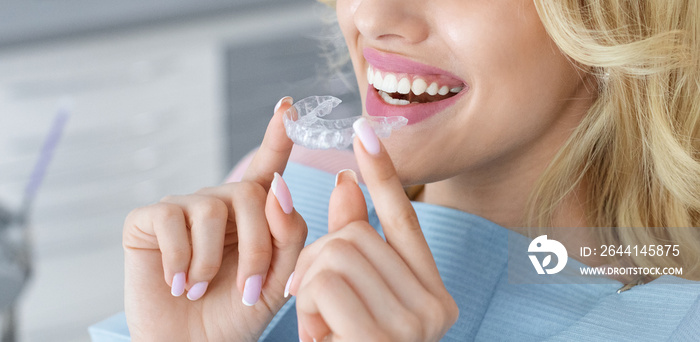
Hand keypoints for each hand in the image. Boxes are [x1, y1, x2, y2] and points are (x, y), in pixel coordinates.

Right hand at [123, 97, 306, 340]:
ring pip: (212, 209)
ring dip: (214, 262)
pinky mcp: (148, 219)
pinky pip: (171, 221)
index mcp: (254, 214)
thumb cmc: (237, 314)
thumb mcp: (279, 279)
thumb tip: (279, 186)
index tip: (288, 106)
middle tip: (251, 291)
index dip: (277, 136)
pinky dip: (180, 260)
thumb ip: (290, 234)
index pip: (268, 168)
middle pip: (251, 195)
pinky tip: (178, 283)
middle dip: (258, 248)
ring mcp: (182, 207)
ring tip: (204, 291)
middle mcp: (219, 202)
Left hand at [288, 118, 458, 340]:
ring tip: (322, 329)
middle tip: (317, 307)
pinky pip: (324, 283)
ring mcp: (416, 324)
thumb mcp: (349, 302)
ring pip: (335, 253)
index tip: (363, 130)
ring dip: (309, 288)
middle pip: (356, 235)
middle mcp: (436, 307)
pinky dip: (307, 308)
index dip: (382, 174)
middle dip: (317, 262)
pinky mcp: (385, 338)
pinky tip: (322, 339)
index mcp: (433, 295)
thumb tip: (343, 184)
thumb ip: (351, 246)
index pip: (405, 220)